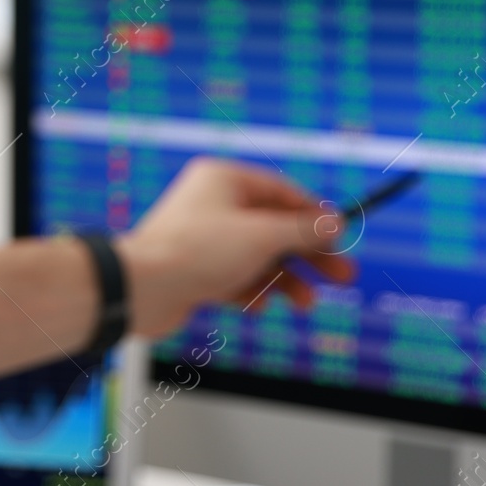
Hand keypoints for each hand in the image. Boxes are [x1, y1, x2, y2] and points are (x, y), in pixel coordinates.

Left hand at [117, 157, 355, 338]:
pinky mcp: (194, 268)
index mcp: (223, 180)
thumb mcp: (264, 237)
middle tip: (342, 276)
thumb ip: (304, 230)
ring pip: (256, 256)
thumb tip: (335, 222)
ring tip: (304, 303)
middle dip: (308, 254)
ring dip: (284, 279)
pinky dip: (251, 290)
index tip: (342, 239)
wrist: (142, 288)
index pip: (281, 192)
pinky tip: (257, 305)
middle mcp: (211, 204)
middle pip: (273, 227)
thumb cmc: (197, 252)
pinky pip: (234, 277)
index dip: (315, 216)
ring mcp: (202, 238)